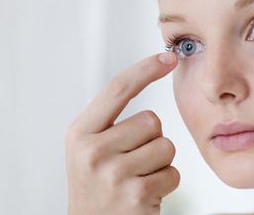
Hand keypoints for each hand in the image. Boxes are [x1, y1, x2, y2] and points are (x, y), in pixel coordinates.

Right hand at [65, 52, 179, 214]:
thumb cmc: (98, 187)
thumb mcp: (90, 150)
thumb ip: (112, 121)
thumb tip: (147, 76)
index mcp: (81, 133)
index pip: (118, 89)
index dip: (146, 69)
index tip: (169, 57)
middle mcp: (93, 151)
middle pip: (152, 120)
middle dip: (152, 140)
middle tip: (133, 163)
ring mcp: (113, 174)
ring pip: (166, 146)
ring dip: (160, 163)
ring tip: (137, 179)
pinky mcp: (136, 195)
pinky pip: (173, 173)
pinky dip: (166, 184)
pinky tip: (145, 196)